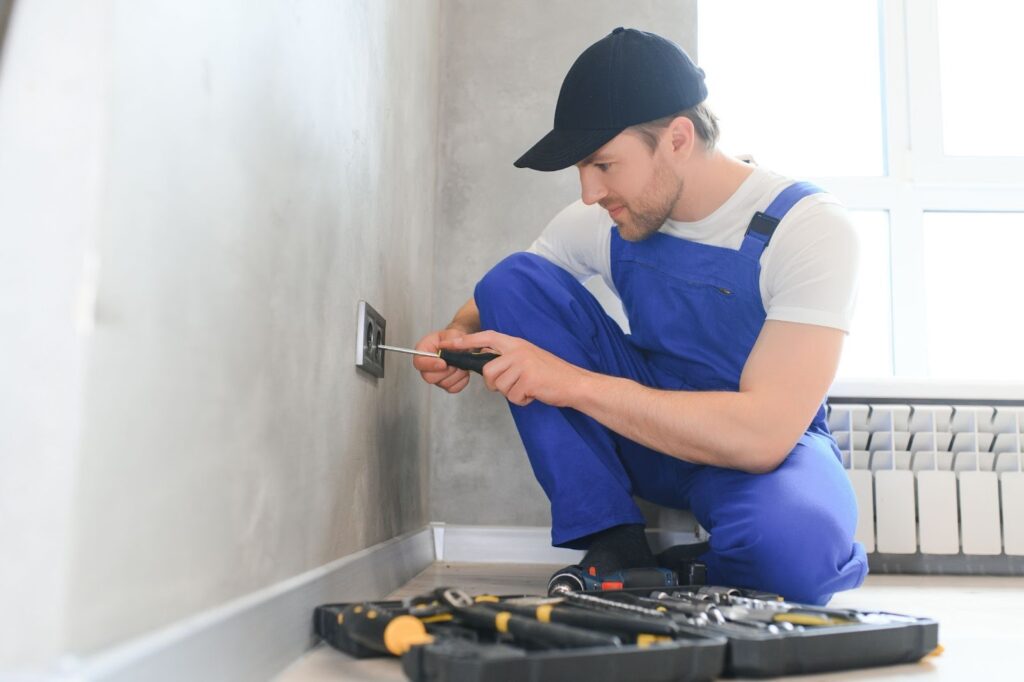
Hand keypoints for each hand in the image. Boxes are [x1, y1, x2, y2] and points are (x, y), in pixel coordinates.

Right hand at [413, 327, 471, 393]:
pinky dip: (462, 380)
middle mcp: (427, 367)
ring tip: (461, 363)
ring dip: (456, 374)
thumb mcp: (452, 333)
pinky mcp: (446, 385)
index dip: (430, 365)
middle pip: (429, 378)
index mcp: (423, 351)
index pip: (419, 362)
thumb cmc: (452, 339)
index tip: (443, 363)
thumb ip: (450, 338)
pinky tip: (463, 370)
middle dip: (446, 371)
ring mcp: (436, 378)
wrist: (460, 345)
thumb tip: (446, 347)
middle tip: (455, 362)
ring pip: (444, 384)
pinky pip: (453, 388)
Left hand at [440, 331, 588, 406]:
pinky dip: (522, 400)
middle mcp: (518, 351)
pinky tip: (535, 393)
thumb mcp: (529, 357)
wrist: (574, 383)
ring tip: (529, 388)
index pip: (487, 337)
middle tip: (514, 385)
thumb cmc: (551, 374)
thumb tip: (488, 366)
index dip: (467, 340)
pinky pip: (512, 397)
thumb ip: (509, 358)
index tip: (449, 343)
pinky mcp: (527, 380)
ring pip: (499, 386)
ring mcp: (523, 365)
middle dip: (496, 384)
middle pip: (488, 371)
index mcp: (517, 343)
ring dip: (512, 393)